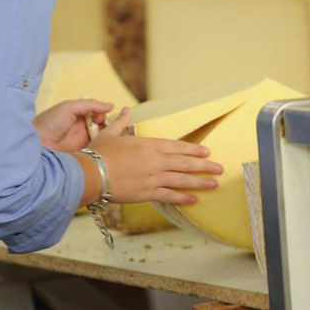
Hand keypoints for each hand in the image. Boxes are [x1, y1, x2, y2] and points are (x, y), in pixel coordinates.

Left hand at [34, 99, 112, 153]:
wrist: (36, 146)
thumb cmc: (49, 123)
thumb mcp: (68, 108)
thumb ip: (90, 105)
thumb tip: (111, 105)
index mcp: (78, 115)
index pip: (97, 113)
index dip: (102, 114)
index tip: (101, 118)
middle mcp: (82, 128)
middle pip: (102, 126)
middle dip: (106, 126)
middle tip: (102, 129)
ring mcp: (83, 142)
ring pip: (101, 138)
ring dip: (106, 137)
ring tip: (108, 138)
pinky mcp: (83, 154)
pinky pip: (97, 150)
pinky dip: (102, 149)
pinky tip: (105, 148)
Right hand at [78, 108, 222, 205]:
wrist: (90, 174)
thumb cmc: (98, 153)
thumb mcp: (109, 133)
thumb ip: (121, 122)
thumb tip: (124, 110)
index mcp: (148, 144)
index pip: (177, 146)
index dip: (193, 149)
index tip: (206, 151)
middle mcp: (155, 160)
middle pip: (185, 163)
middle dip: (204, 166)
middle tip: (220, 168)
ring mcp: (153, 177)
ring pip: (182, 179)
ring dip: (200, 182)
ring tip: (214, 183)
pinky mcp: (147, 192)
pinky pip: (169, 195)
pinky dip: (182, 198)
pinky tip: (194, 199)